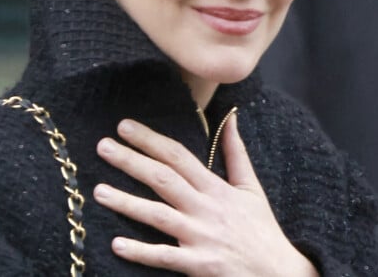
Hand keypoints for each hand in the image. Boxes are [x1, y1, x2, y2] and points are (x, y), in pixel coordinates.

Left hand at [94, 113, 317, 276]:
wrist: (279, 272)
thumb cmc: (261, 227)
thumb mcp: (251, 185)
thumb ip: (236, 151)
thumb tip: (231, 117)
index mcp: (215, 187)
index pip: (179, 155)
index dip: (151, 139)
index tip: (125, 127)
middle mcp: (205, 207)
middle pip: (163, 179)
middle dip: (131, 161)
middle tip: (103, 146)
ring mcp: (201, 236)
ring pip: (158, 215)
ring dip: (126, 202)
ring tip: (98, 191)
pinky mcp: (199, 265)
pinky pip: (165, 257)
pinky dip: (141, 251)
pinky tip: (117, 244)